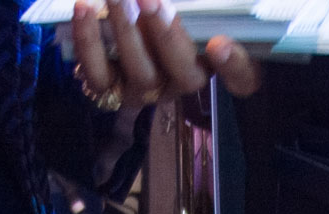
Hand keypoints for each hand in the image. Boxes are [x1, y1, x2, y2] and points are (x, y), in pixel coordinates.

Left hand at [70, 0, 262, 107]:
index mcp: (215, 62)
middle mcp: (183, 82)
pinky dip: (87, 40)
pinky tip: (84, 7)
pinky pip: (97, 73)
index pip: (244, 78)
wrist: (122, 22)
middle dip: (166, 34)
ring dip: (126, 31)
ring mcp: (146, 89)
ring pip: (140, 72)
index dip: (236, 66)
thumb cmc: (168, 10)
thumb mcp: (191, 6)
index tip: (221, 44)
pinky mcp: (110, 89)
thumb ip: (196, 4)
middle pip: (184, 71)